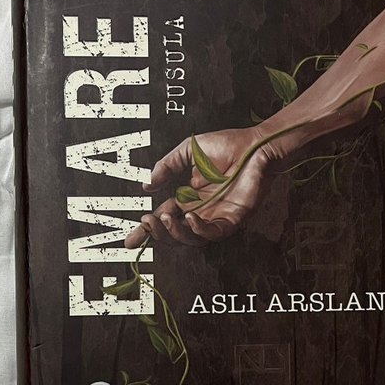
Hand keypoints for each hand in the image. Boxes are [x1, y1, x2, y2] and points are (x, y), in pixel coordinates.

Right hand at [124, 128, 276, 247]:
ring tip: (163, 217)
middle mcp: (201, 212)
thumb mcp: (187, 152)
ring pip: (191, 238)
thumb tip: (146, 185)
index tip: (130, 239)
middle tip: (146, 222)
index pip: (164, 218)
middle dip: (158, 232)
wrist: (254, 144)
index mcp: (189, 199)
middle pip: (175, 234)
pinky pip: (213, 233)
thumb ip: (166, 167)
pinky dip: (199, 228)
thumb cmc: (227, 146)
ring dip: (174, 231)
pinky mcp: (233, 220)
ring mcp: (217, 218)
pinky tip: (189, 217)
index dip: (147, 230)